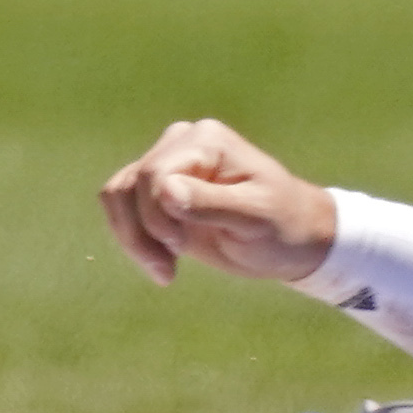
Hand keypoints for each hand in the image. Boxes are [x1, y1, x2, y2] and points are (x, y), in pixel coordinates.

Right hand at [98, 117, 337, 284]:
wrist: (295, 241)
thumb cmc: (284, 227)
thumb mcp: (255, 219)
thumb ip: (210, 203)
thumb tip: (164, 191)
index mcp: (206, 141)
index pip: (154, 173)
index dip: (156, 215)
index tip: (180, 249)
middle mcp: (181, 144)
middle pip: (130, 185)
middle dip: (142, 232)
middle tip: (168, 271)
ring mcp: (167, 164)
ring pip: (118, 195)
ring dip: (132, 238)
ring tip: (162, 271)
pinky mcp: (158, 190)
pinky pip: (122, 207)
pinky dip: (132, 238)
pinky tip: (161, 264)